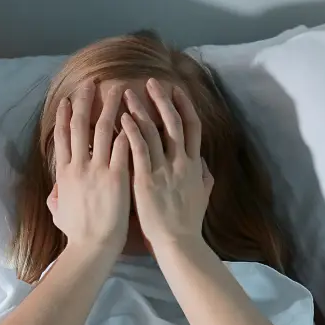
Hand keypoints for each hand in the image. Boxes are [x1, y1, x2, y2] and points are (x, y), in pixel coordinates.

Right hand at [48, 81, 131, 252]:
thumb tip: (54, 193)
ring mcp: (98, 170)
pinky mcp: (117, 177)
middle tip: (93, 82)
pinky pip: (123, 147)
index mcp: (65, 173)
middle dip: (87, 101)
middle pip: (81, 125)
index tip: (69, 98)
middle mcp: (79, 166)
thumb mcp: (59, 213)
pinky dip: (127, 130)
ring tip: (118, 89)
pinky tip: (134, 115)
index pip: (63, 136)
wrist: (92, 247)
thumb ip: (57, 197)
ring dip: (110, 107)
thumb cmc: (77, 234)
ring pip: (103, 129)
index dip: (65, 115)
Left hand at [120, 78, 213, 249]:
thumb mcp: (203, 195)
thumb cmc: (188, 223)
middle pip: (173, 122)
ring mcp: (164, 171)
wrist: (178, 243)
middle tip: (151, 81)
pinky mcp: (146, 181)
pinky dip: (131, 132)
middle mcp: (181, 163)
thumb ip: (203, 176)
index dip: (184, 106)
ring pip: (153, 132)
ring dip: (140, 110)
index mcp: (194, 165)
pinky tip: (121, 118)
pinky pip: (139, 151)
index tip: (176, 89)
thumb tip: (202, 162)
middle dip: (162, 100)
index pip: (192, 127)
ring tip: (127, 93)